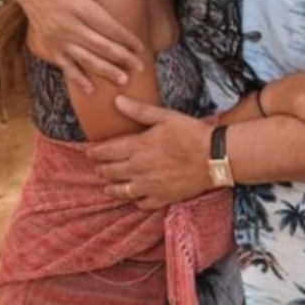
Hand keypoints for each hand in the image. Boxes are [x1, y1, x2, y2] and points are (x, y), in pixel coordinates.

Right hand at [4, 0, 144, 92]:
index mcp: (79, 5)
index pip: (108, 27)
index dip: (126, 39)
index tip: (141, 47)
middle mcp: (68, 25)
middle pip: (100, 46)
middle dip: (121, 58)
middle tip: (140, 68)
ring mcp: (57, 37)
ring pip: (85, 59)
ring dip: (104, 71)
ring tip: (123, 80)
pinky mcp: (48, 44)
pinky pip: (64, 65)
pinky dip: (77, 78)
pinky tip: (91, 90)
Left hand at [85, 98, 212, 208]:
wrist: (214, 157)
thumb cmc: (191, 133)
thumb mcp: (165, 117)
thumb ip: (139, 110)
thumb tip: (117, 101)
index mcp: (137, 147)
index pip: (107, 152)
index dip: (96, 152)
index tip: (90, 152)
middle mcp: (138, 168)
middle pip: (110, 172)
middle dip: (102, 169)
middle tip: (98, 168)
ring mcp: (149, 185)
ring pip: (121, 191)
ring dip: (112, 188)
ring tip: (108, 187)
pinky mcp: (162, 198)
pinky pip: (141, 203)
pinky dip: (134, 200)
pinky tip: (135, 196)